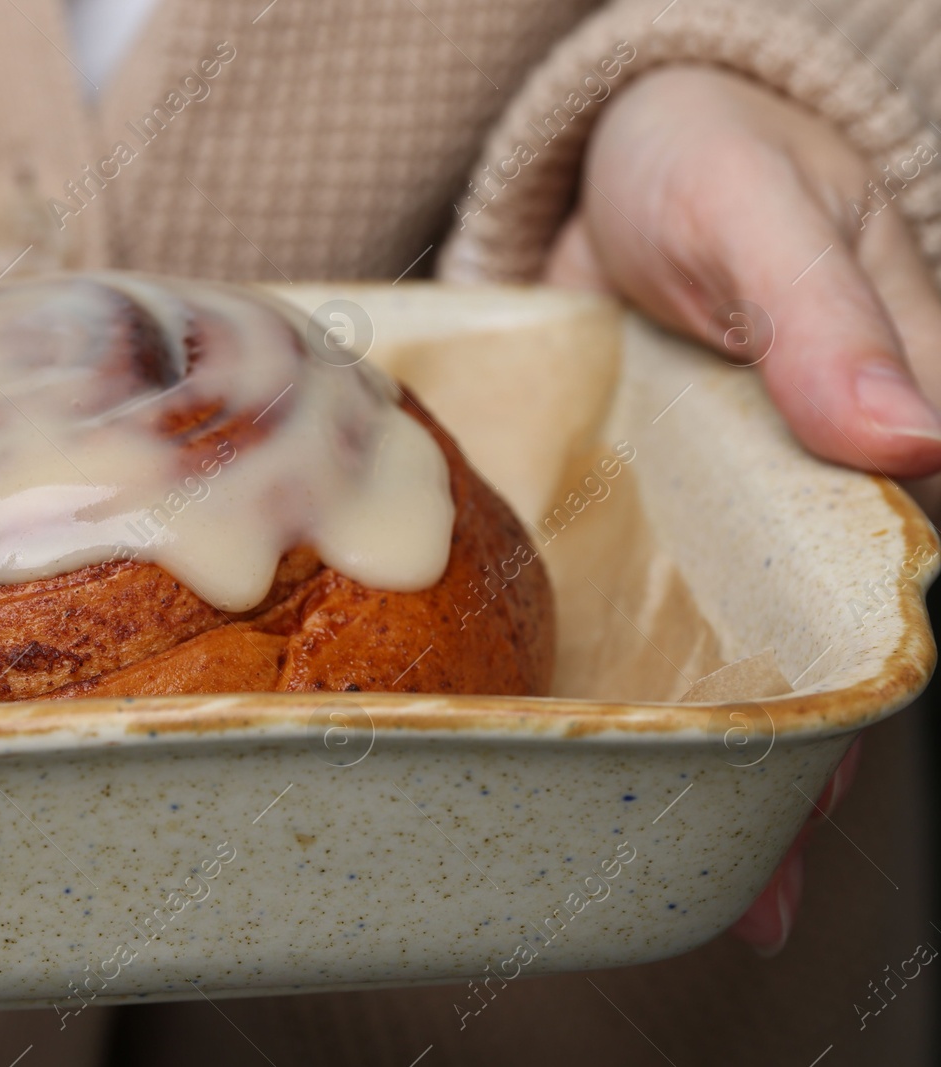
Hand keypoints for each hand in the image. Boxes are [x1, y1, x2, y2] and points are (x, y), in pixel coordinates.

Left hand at [547, 65, 932, 952]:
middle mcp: (789, 499)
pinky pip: (618, 598)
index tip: (826, 801)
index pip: (884, 600)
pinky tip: (573, 746)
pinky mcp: (619, 505)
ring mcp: (699, 512)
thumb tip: (908, 434)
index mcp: (867, 440)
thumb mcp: (765, 218)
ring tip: (662, 874)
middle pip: (803, 656)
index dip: (862, 707)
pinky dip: (605, 671)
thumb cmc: (714, 162)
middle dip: (780, 778)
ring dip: (695, 757)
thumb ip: (826, 317)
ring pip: (712, 650)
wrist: (612, 158)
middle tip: (741, 900)